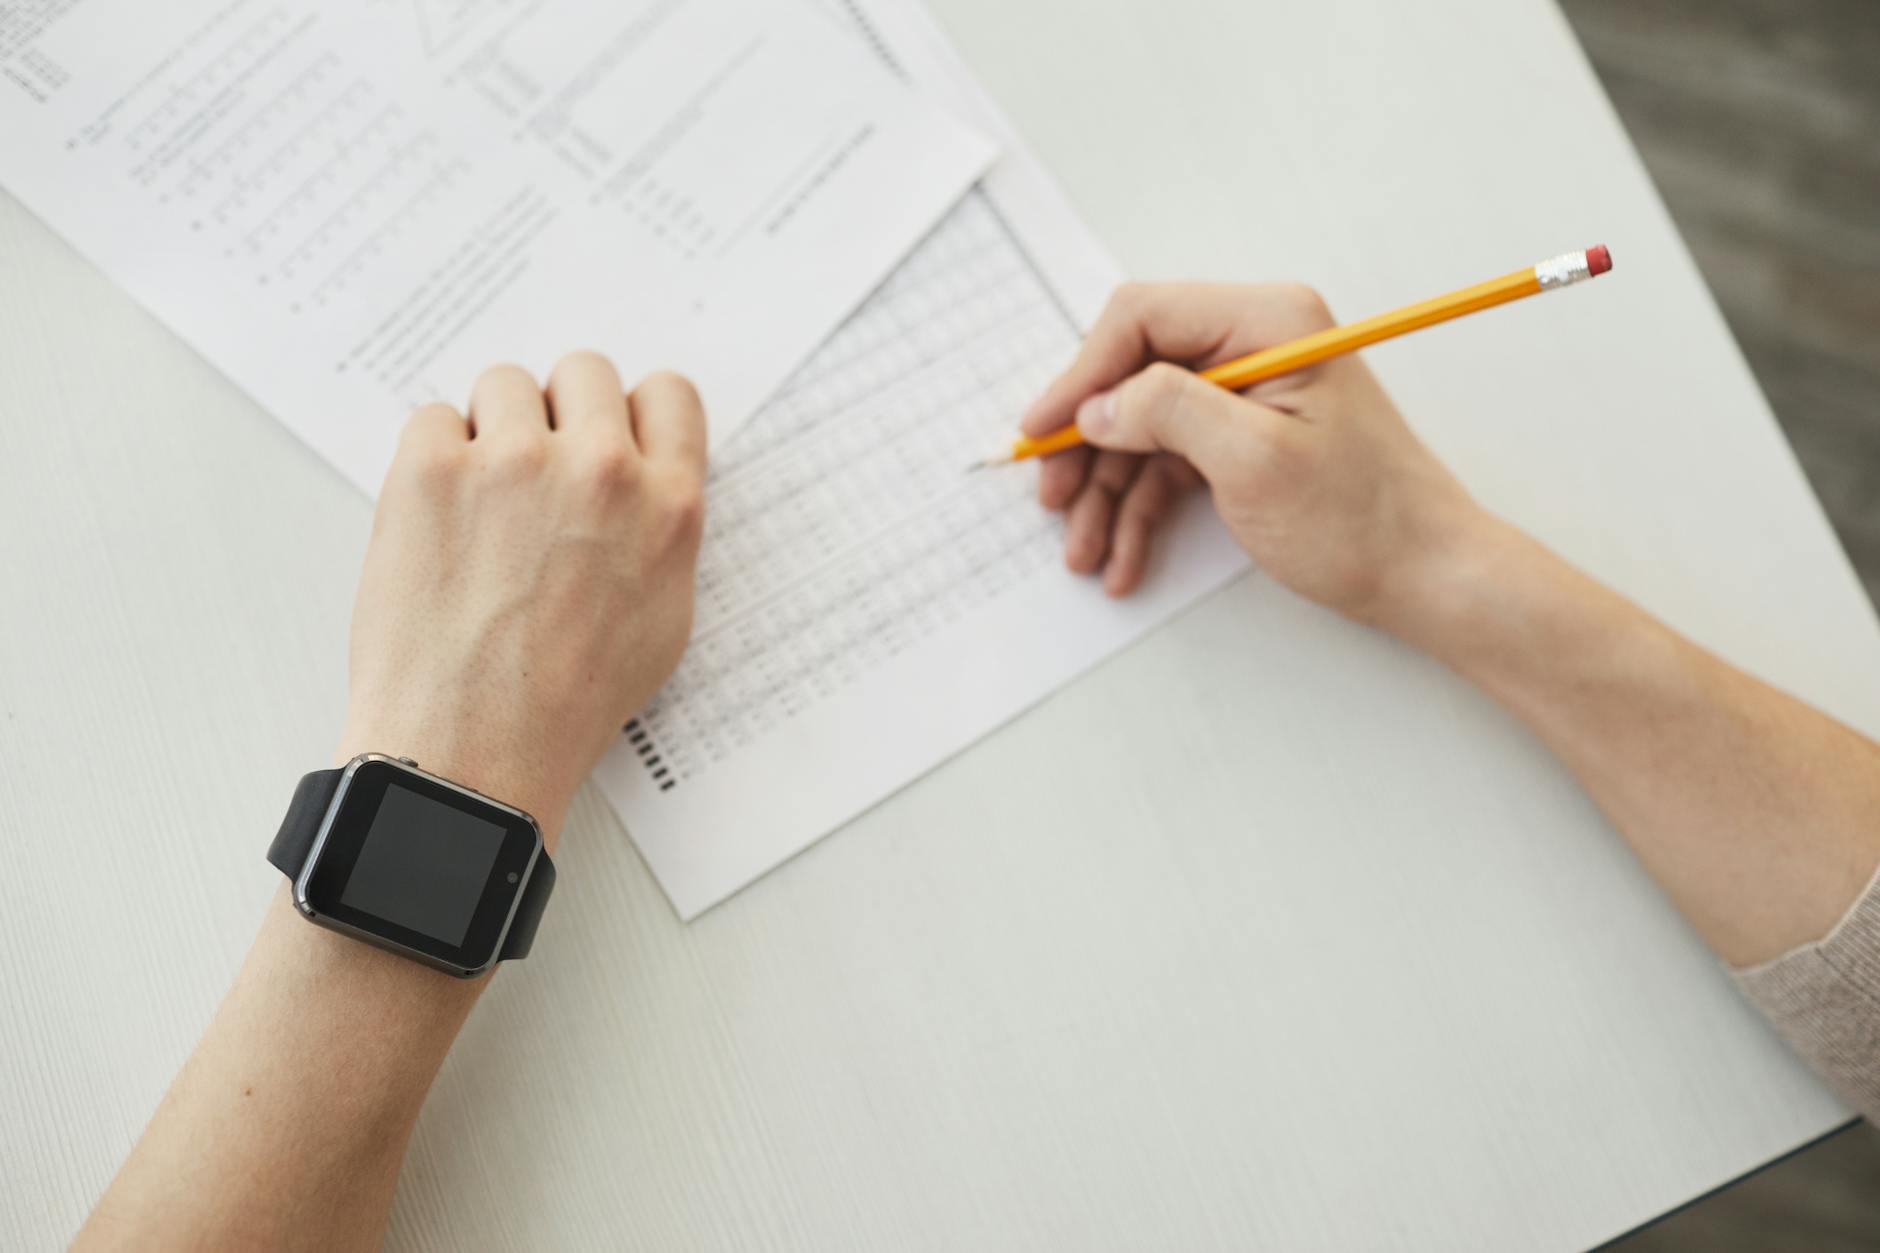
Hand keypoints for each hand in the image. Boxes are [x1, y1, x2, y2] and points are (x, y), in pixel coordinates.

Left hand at [340, 353, 706, 846]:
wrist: (473, 750)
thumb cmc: (564, 705)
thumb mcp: (662, 623)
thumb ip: (661, 534)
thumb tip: (641, 485)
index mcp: (667, 506)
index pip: (669, 394)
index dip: (631, 412)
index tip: (605, 432)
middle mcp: (601, 469)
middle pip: (584, 372)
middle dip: (559, 412)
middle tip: (531, 470)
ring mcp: (514, 461)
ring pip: (504, 384)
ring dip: (491, 429)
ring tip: (478, 503)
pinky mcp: (432, 468)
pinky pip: (431, 418)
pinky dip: (432, 457)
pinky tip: (438, 518)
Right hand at [1021, 282, 1479, 621]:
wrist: (1426, 575)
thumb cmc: (1362, 518)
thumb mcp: (1255, 461)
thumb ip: (1169, 413)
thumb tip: (1098, 405)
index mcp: (1266, 322)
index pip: (1142, 319)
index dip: (1082, 374)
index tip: (1043, 432)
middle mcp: (1252, 346)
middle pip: (1132, 377)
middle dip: (1088, 447)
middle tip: (1053, 500)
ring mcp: (1245, 396)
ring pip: (1143, 431)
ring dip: (1106, 493)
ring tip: (1084, 552)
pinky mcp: (1242, 441)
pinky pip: (1170, 466)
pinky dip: (1140, 511)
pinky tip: (1122, 558)